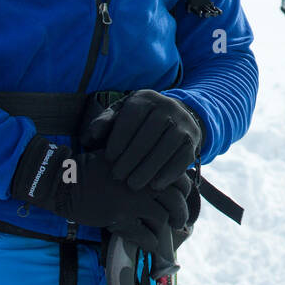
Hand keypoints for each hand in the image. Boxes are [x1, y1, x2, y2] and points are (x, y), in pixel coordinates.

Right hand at [11, 137, 184, 255]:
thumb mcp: (121, 156)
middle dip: (181, 214)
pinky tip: (151, 245)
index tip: (183, 200)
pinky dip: (151, 243)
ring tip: (166, 235)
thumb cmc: (91, 167)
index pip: (179, 179)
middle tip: (181, 222)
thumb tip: (164, 177)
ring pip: (163, 218)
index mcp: (146, 164)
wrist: (63, 182)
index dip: (184, 193)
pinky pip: (144, 236)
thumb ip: (143, 165)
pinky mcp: (120, 218)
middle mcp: (143, 181)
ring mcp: (132, 200)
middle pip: (176, 200)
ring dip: (167, 230)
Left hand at [86, 90, 203, 191]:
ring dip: (149, 168)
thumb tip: (91, 136)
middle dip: (132, 157)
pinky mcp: (193, 139)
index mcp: (145, 98)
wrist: (175, 118)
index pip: (132, 117)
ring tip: (133, 185)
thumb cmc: (138, 122)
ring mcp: (183, 123)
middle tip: (118, 176)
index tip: (109, 159)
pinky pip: (183, 157)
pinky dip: (169, 173)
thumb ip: (105, 124)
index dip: (119, 139)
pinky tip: (155, 186)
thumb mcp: (120, 116)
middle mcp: (167, 106)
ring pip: (167, 146)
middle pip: (150, 133)